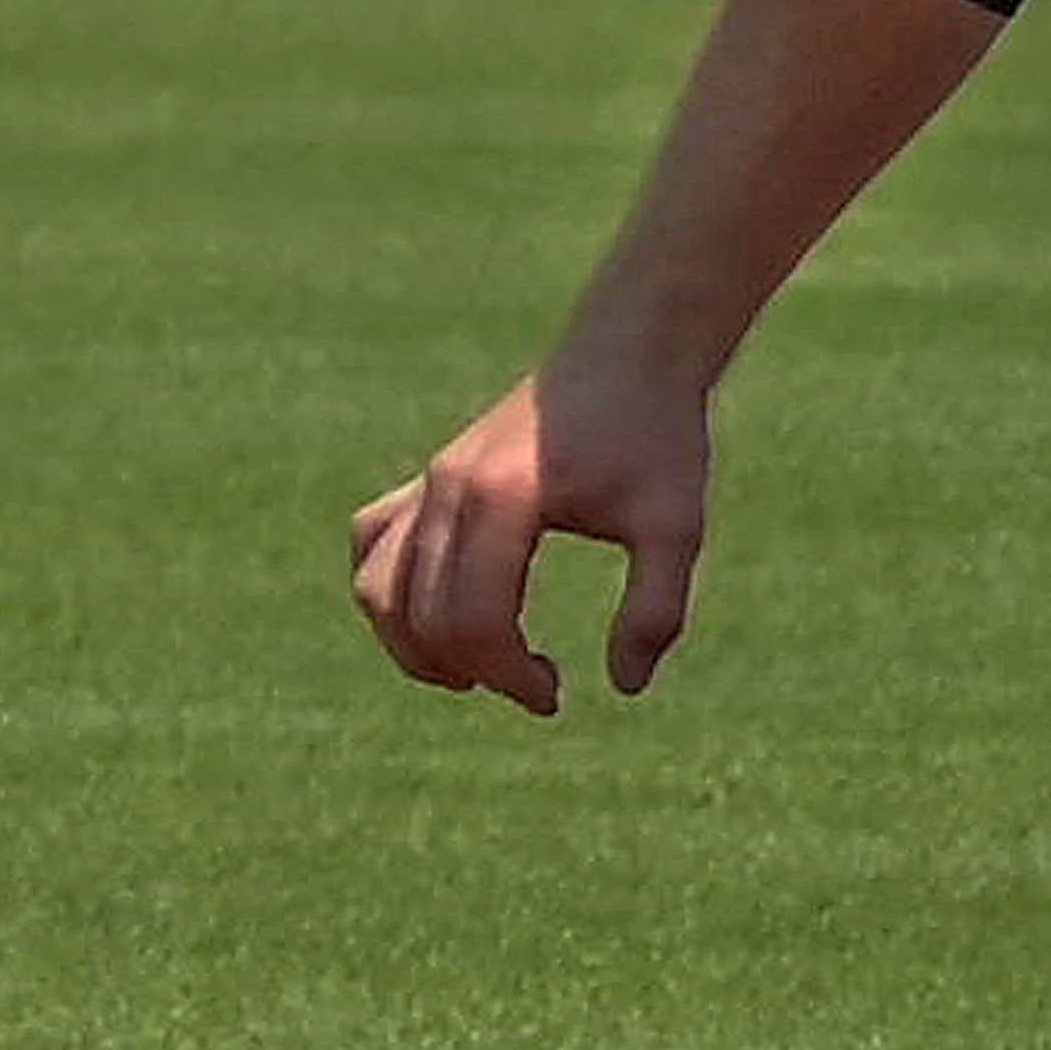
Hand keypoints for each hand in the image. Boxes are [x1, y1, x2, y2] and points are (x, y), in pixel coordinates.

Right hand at [348, 356, 711, 715]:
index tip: (555, 696)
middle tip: (540, 687)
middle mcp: (450, 487)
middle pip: (424, 615)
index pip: (476, 620)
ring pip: (378, 585)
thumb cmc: (657, 436)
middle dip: (475, 670)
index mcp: (505, 499)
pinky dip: (389, 592)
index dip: (509, 677)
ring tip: (478, 671)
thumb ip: (656, 607)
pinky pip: (375, 543)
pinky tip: (436, 616)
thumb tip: (625, 687)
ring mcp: (432, 478)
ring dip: (413, 645)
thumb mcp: (675, 524)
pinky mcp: (431, 475)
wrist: (629, 353)